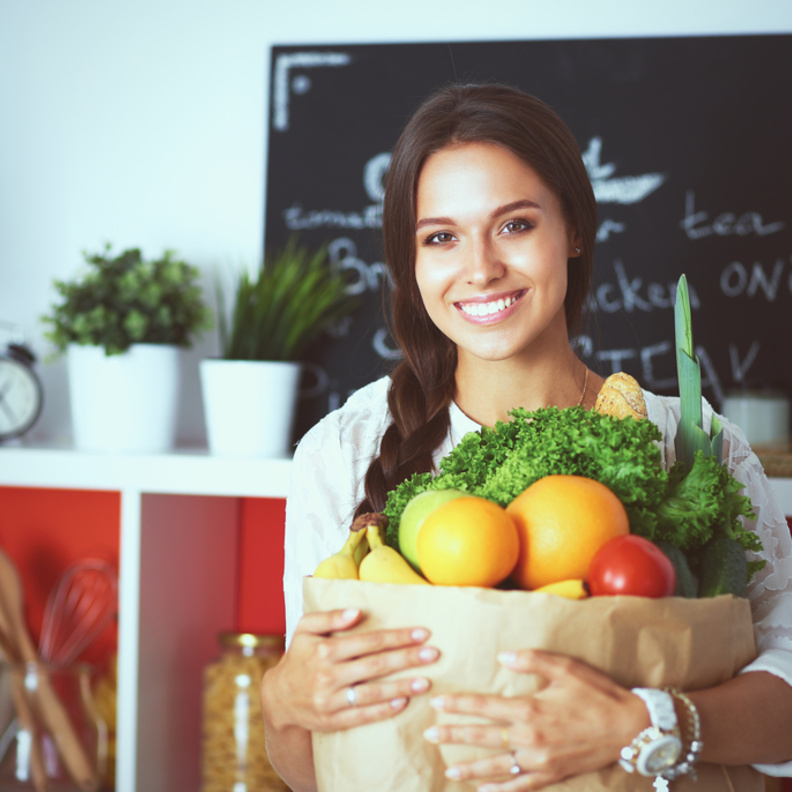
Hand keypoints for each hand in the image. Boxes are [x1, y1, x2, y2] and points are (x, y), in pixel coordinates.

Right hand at [262, 607, 439, 733]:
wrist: (277, 697)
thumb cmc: (298, 656)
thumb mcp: (305, 628)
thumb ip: (330, 617)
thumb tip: (358, 612)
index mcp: (324, 650)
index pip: (369, 641)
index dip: (397, 637)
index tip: (422, 633)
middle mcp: (328, 675)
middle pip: (375, 665)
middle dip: (406, 659)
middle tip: (433, 654)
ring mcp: (330, 700)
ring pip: (372, 693)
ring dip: (401, 686)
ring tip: (426, 681)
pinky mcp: (332, 721)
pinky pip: (362, 716)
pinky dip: (383, 710)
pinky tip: (403, 702)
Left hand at [422, 649, 647, 790]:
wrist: (630, 729)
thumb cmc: (596, 694)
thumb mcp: (565, 667)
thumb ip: (531, 660)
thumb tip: (501, 656)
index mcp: (530, 709)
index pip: (484, 707)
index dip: (459, 705)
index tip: (437, 704)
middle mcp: (530, 738)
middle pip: (484, 738)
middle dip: (454, 736)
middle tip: (430, 734)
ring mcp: (540, 761)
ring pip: (497, 767)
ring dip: (470, 768)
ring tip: (449, 769)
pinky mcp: (552, 775)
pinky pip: (521, 787)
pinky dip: (501, 790)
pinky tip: (485, 791)